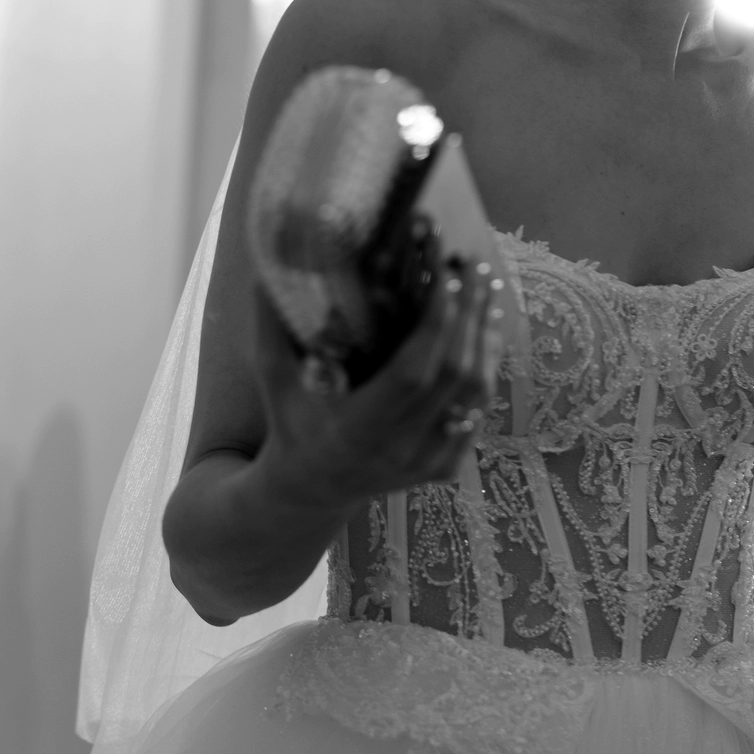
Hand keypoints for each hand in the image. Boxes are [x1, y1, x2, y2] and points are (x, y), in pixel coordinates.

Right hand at [254, 257, 504, 513]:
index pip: (412, 375)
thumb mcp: (273, 377)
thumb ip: (270, 324)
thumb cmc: (290, 422)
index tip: (443, 275)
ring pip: (475, 391)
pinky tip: (485, 325)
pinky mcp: (446, 468)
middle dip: (468, 313)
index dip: (434, 325)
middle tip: (470, 263)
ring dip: (484, 333)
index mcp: (355, 431)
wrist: (311, 490)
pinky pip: (477, 408)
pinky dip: (486, 363)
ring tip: (483, 284)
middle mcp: (398, 451)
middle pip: (454, 376)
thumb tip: (266, 267)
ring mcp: (427, 464)